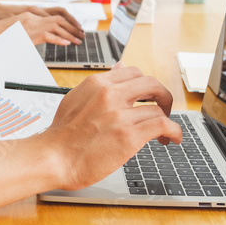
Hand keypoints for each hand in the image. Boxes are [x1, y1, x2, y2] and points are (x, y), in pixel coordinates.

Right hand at [0, 8, 83, 47]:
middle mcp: (31, 16)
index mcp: (29, 15)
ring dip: (69, 33)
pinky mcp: (28, 32)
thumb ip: (28, 33)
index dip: (65, 22)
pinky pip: (49, 34)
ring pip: (56, 25)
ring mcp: (30, 23)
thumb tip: (35, 40)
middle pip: (58, 18)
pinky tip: (66, 43)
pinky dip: (59, 39)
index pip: (52, 15)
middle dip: (71, 26)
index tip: (73, 29)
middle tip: (80, 34)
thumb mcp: (16, 31)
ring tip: (77, 40)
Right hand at [38, 64, 181, 190]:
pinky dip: (173, 131)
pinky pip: (162, 125)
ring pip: (158, 107)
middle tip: (163, 108)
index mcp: (97, 84)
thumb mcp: (76, 98)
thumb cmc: (61, 135)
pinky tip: (171, 139)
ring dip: (166, 119)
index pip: (133, 72)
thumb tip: (119, 67)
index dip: (145, 86)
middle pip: (151, 83)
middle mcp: (109, 94)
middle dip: (162, 96)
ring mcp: (119, 115)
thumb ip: (100, 84)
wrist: (52, 158)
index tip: (148, 97)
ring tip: (163, 132)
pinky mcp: (128, 136)